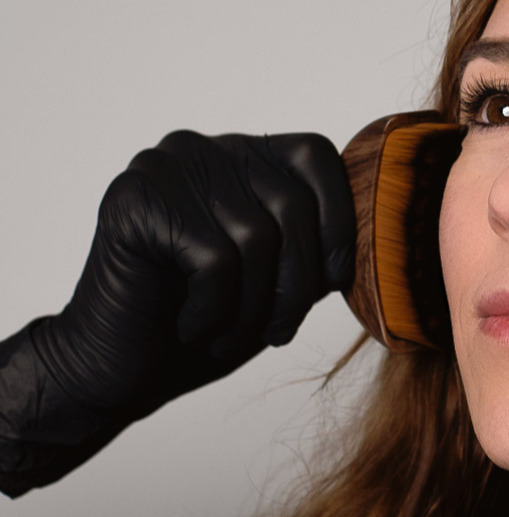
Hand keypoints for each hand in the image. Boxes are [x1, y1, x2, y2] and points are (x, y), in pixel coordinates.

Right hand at [31, 130, 354, 422]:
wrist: (121, 369)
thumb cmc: (212, 322)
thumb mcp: (282, 275)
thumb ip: (319, 239)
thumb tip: (380, 224)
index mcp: (243, 154)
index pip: (317, 156)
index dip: (340, 223)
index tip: (333, 284)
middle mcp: (202, 146)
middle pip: (292, 204)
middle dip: (298, 283)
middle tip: (278, 331)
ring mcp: (164, 167)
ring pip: (256, 236)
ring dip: (255, 305)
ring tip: (230, 334)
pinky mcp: (136, 201)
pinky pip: (214, 259)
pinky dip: (216, 310)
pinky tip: (192, 328)